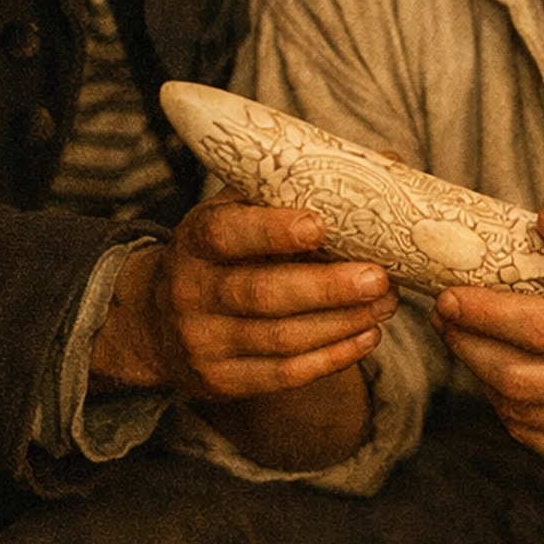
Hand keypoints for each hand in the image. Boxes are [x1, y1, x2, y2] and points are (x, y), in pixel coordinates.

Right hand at [90, 189, 394, 403]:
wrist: (157, 324)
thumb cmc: (220, 254)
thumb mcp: (236, 212)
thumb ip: (295, 190)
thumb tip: (385, 162)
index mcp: (194, 240)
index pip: (227, 234)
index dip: (272, 231)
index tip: (320, 224)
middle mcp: (191, 292)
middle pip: (261, 294)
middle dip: (326, 288)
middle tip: (378, 277)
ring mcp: (203, 342)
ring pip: (280, 339)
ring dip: (341, 323)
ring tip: (386, 304)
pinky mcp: (222, 381)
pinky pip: (284, 374)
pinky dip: (331, 357)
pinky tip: (366, 335)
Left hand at [434, 207, 543, 482]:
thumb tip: (542, 222)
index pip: (540, 328)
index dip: (486, 314)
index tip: (450, 295)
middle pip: (515, 376)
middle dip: (467, 344)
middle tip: (445, 315)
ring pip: (514, 409)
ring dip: (480, 372)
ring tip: (467, 339)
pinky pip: (528, 435)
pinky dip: (504, 403)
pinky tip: (501, 373)